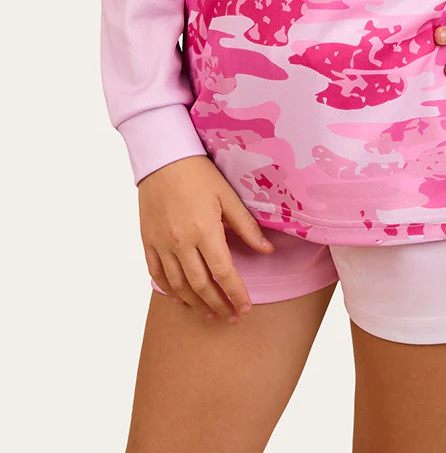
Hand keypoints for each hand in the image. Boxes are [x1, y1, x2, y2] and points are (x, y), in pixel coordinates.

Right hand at [138, 154, 274, 321]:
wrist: (162, 158)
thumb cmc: (198, 173)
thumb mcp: (227, 196)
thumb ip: (246, 226)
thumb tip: (267, 249)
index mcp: (204, 230)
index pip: (223, 273)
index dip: (236, 294)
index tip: (246, 308)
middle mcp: (181, 242)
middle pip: (201, 286)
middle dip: (218, 305)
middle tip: (231, 317)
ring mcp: (161, 244)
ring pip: (179, 286)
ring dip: (197, 304)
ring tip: (212, 314)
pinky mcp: (148, 242)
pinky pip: (158, 275)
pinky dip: (170, 291)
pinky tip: (183, 299)